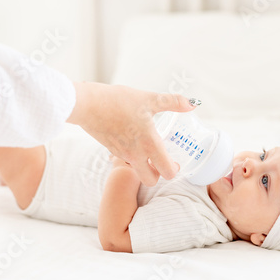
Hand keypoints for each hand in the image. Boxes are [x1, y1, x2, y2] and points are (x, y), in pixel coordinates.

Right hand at [67, 82, 195, 185]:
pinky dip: (132, 156)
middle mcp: (135, 155)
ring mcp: (121, 154)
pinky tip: (131, 139)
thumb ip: (173, 102)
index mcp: (148, 144)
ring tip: (147, 147)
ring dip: (145, 166)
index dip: (175, 170)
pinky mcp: (110, 150)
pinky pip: (125, 160)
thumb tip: (193, 103)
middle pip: (150, 181)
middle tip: (162, 161)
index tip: (176, 161)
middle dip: (158, 175)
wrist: (86, 104)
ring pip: (137, 171)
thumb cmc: (118, 101)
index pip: (167, 172)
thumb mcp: (149, 99)